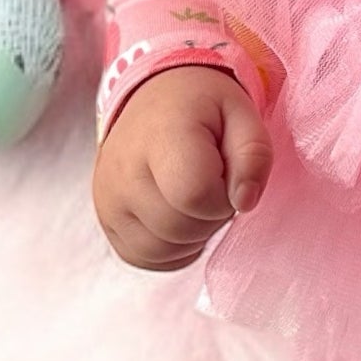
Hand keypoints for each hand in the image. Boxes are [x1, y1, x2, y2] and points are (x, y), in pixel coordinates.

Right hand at [92, 64, 272, 272]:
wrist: (155, 102)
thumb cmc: (204, 109)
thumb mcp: (243, 114)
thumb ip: (254, 156)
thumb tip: (245, 202)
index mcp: (160, 136)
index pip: (196, 195)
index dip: (225, 194)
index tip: (225, 172)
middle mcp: (123, 171)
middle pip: (180, 227)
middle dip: (212, 214)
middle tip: (213, 182)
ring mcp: (108, 200)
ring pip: (162, 250)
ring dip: (193, 234)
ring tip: (194, 197)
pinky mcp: (106, 221)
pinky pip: (145, 257)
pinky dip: (171, 247)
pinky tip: (179, 215)